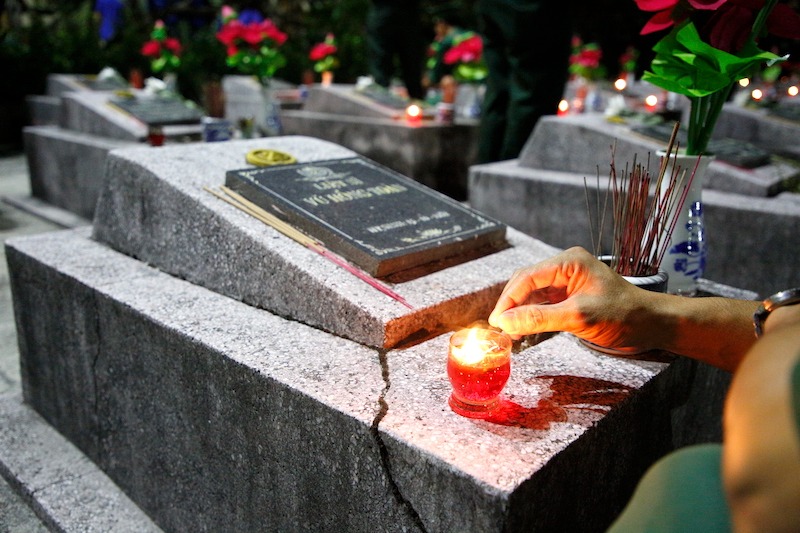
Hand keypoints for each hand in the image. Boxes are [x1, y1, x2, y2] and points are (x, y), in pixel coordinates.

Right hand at [488, 247, 658, 351]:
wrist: (651, 325)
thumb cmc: (623, 315)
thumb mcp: (578, 317)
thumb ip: (540, 318)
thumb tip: (506, 322)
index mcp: (569, 261)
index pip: (528, 277)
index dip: (509, 299)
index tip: (497, 320)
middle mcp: (566, 267)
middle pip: (527, 283)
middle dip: (512, 305)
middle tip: (501, 329)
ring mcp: (568, 281)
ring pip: (533, 294)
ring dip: (521, 313)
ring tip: (511, 333)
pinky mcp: (570, 296)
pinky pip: (544, 303)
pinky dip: (533, 317)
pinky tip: (525, 330)